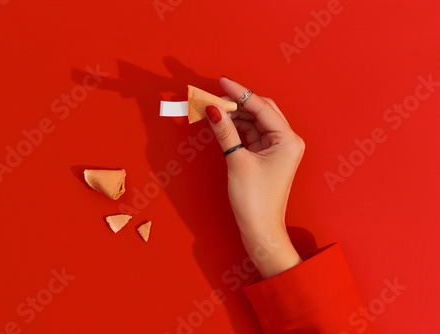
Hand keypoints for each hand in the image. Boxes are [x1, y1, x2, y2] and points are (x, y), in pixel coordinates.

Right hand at [205, 76, 303, 277]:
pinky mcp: (268, 156)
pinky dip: (238, 128)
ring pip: (256, 122)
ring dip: (236, 115)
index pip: (261, 107)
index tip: (221, 82)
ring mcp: (278, 148)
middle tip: (216, 94)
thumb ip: (225, 132)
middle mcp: (287, 141)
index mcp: (288, 140)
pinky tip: (223, 122)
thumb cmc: (254, 200)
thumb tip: (213, 109)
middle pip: (261, 110)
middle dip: (238, 102)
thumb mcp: (237, 162)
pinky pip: (252, 134)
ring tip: (215, 108)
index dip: (240, 93)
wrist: (260, 229)